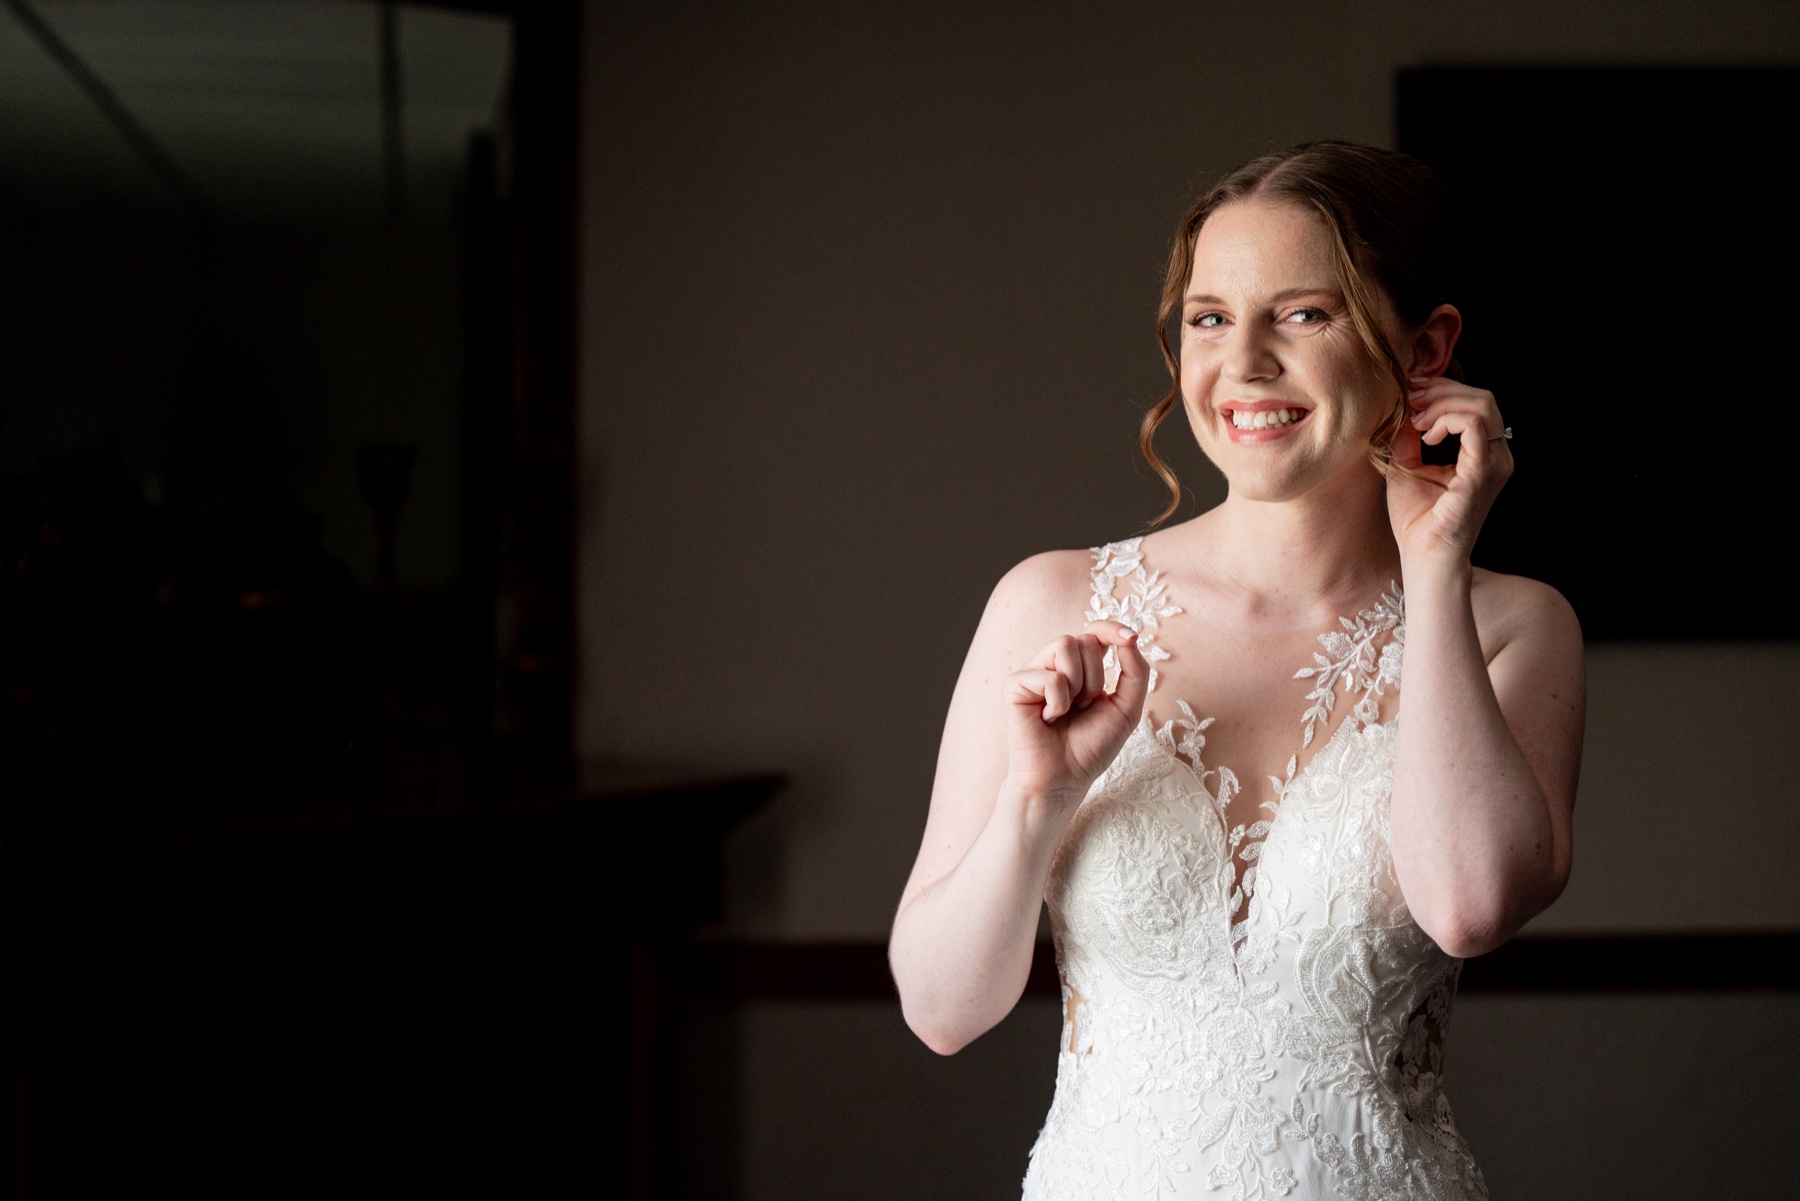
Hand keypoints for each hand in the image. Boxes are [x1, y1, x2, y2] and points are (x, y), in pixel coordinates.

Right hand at [1003, 622, 1148, 813]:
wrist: (1064, 780)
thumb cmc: (1091, 748)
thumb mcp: (1127, 709)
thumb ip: (1135, 672)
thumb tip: (1130, 637)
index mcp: (1080, 668)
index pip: (1095, 632)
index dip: (1111, 628)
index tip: (1130, 637)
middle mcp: (1054, 665)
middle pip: (1084, 639)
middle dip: (1096, 677)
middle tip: (1083, 708)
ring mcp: (1033, 673)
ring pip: (1065, 645)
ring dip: (1078, 685)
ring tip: (1067, 711)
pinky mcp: (1015, 685)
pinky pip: (1049, 676)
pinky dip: (1058, 702)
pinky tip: (1048, 719)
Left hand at [1387, 375, 1512, 567]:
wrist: (1424, 558)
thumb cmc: (1417, 521)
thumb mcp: (1406, 466)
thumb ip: (1408, 436)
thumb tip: (1403, 404)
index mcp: (1484, 455)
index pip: (1476, 404)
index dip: (1442, 391)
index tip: (1410, 394)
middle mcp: (1497, 457)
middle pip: (1481, 397)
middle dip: (1441, 390)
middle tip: (1410, 399)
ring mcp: (1494, 464)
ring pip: (1481, 404)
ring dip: (1442, 402)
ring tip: (1415, 419)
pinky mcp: (1482, 472)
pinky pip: (1473, 424)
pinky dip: (1446, 419)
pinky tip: (1425, 435)